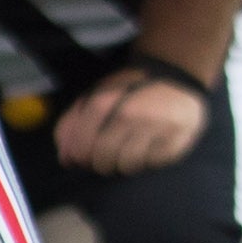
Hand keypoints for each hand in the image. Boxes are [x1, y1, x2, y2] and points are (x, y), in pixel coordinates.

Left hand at [56, 65, 209, 174]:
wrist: (175, 76)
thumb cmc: (128, 91)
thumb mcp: (97, 96)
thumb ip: (73, 123)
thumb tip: (65, 159)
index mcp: (106, 99)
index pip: (83, 142)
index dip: (79, 156)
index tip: (80, 159)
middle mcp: (131, 113)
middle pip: (104, 159)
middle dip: (100, 164)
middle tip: (106, 159)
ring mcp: (156, 127)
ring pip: (128, 166)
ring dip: (124, 165)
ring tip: (128, 152)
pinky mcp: (176, 139)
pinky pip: (153, 164)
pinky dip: (147, 162)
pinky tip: (149, 148)